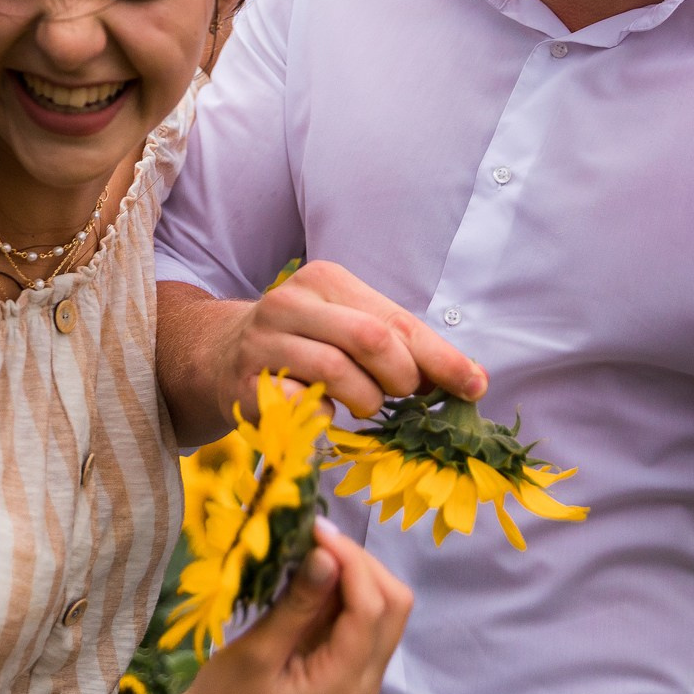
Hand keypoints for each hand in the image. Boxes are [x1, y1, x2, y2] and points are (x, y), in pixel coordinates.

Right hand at [175, 522, 410, 693]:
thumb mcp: (256, 650)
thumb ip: (298, 605)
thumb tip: (327, 554)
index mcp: (343, 685)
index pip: (371, 610)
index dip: (351, 561)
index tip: (316, 529)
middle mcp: (366, 684)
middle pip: (393, 606)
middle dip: (362, 563)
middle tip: (317, 537)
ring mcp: (362, 678)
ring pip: (387, 610)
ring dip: (358, 573)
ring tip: (316, 550)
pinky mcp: (350, 669)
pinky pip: (366, 620)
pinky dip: (349, 590)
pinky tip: (318, 575)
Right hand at [214, 260, 486, 420]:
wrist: (219, 355)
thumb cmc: (303, 343)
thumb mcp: (351, 330)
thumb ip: (405, 348)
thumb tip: (473, 379)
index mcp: (326, 280)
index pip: (397, 320)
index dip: (441, 357)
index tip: (475, 386)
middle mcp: (291, 301)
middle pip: (370, 339)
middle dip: (402, 378)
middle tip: (403, 396)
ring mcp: (263, 341)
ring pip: (337, 370)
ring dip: (366, 400)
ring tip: (366, 405)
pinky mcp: (245, 381)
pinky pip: (297, 402)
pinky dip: (321, 414)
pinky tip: (324, 411)